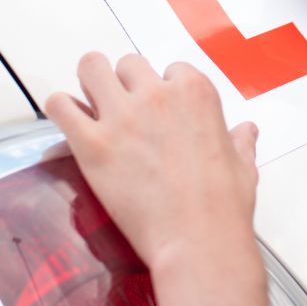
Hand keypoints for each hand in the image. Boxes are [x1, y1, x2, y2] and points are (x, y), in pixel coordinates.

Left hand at [46, 53, 276, 305]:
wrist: (198, 241)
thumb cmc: (222, 207)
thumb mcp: (243, 165)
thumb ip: (240, 141)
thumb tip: (245, 132)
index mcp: (196, 92)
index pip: (170, 69)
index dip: (162, 89)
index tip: (159, 110)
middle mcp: (157, 94)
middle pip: (128, 65)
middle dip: (125, 84)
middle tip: (123, 110)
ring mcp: (122, 116)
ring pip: (90, 68)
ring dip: (90, 84)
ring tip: (91, 105)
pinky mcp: (92, 144)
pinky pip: (60, 105)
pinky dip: (61, 109)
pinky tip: (69, 123)